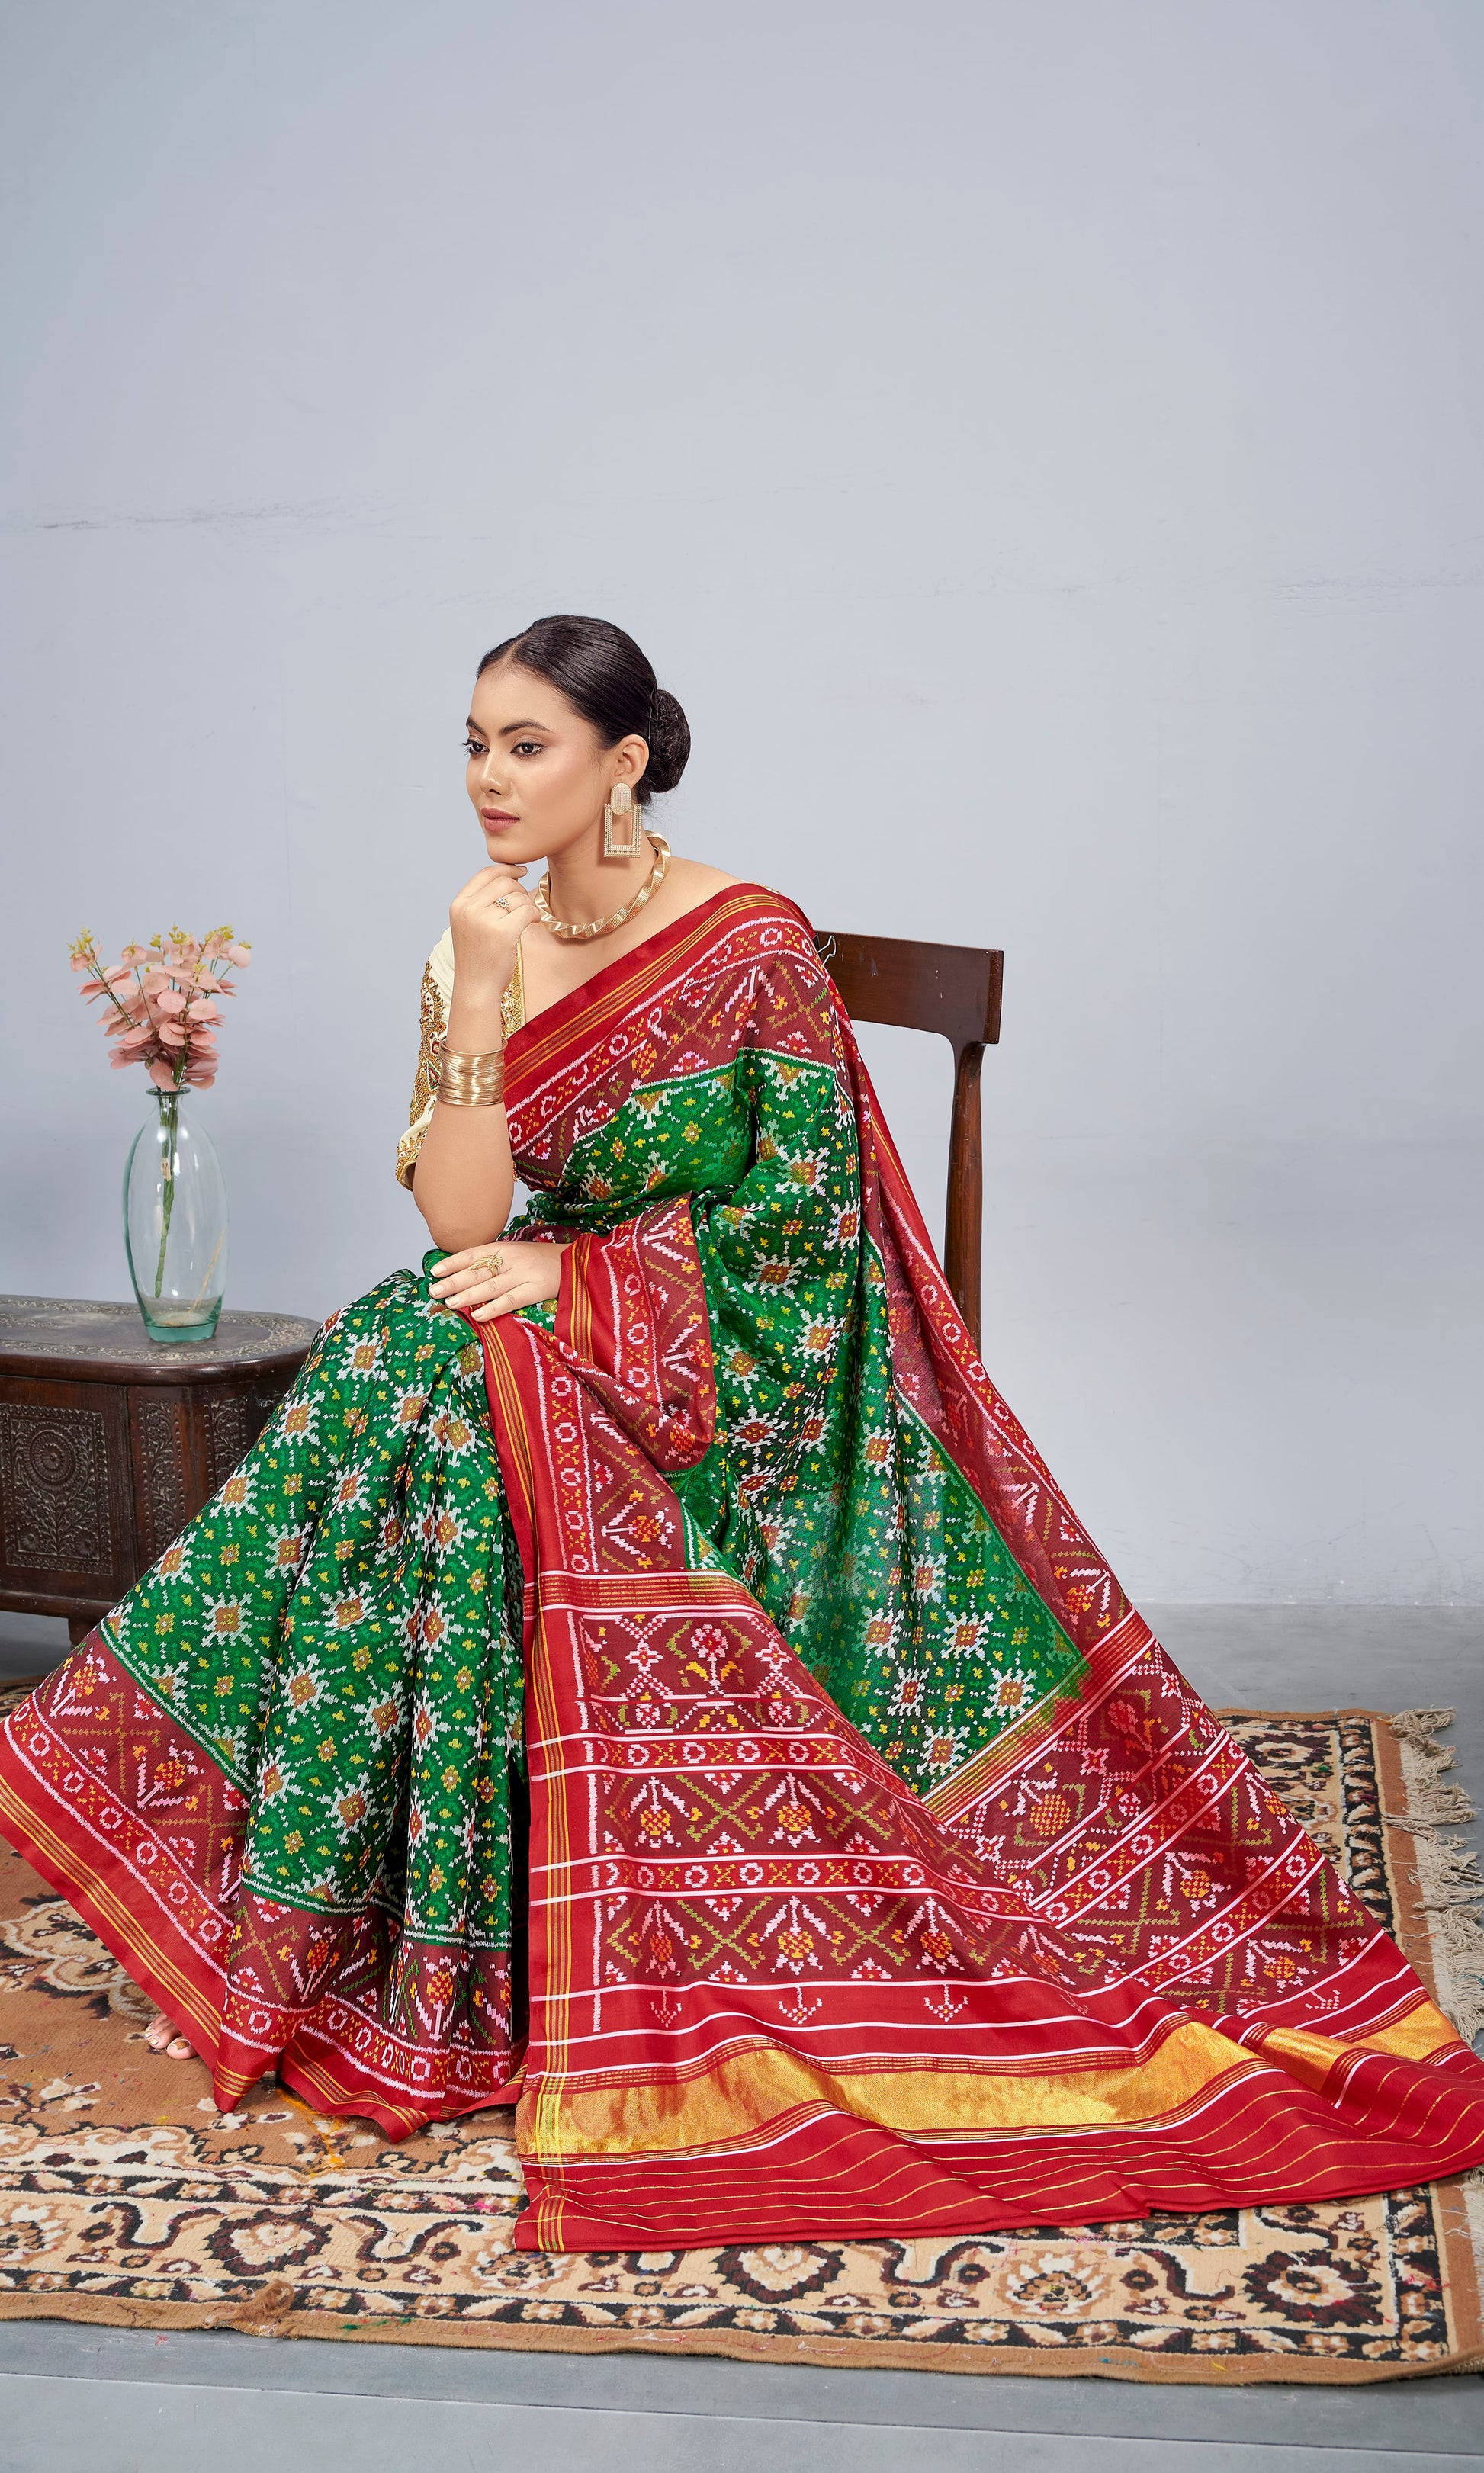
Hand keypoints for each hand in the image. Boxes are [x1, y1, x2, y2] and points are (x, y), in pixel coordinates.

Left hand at [430, 1238, 566, 1322]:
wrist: (575, 1263)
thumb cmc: (539, 1260)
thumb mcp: (515, 1253)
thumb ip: (493, 1261)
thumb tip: (462, 1273)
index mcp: (505, 1248)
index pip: (473, 1254)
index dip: (453, 1262)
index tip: (435, 1271)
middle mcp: (512, 1260)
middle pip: (478, 1271)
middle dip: (454, 1281)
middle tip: (434, 1290)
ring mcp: (524, 1275)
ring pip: (491, 1286)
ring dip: (468, 1295)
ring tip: (449, 1303)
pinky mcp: (536, 1291)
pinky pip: (511, 1301)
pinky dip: (493, 1308)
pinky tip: (478, 1315)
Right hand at [448, 864, 538, 1003]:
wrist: (475, 988)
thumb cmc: (477, 958)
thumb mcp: (468, 925)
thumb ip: (480, 902)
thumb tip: (508, 877)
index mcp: (458, 904)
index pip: (485, 873)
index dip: (506, 868)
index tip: (521, 871)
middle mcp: (468, 909)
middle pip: (505, 882)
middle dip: (520, 891)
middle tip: (524, 906)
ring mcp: (484, 920)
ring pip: (518, 896)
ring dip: (528, 905)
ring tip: (528, 919)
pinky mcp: (503, 932)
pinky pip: (527, 910)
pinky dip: (535, 914)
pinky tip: (534, 922)